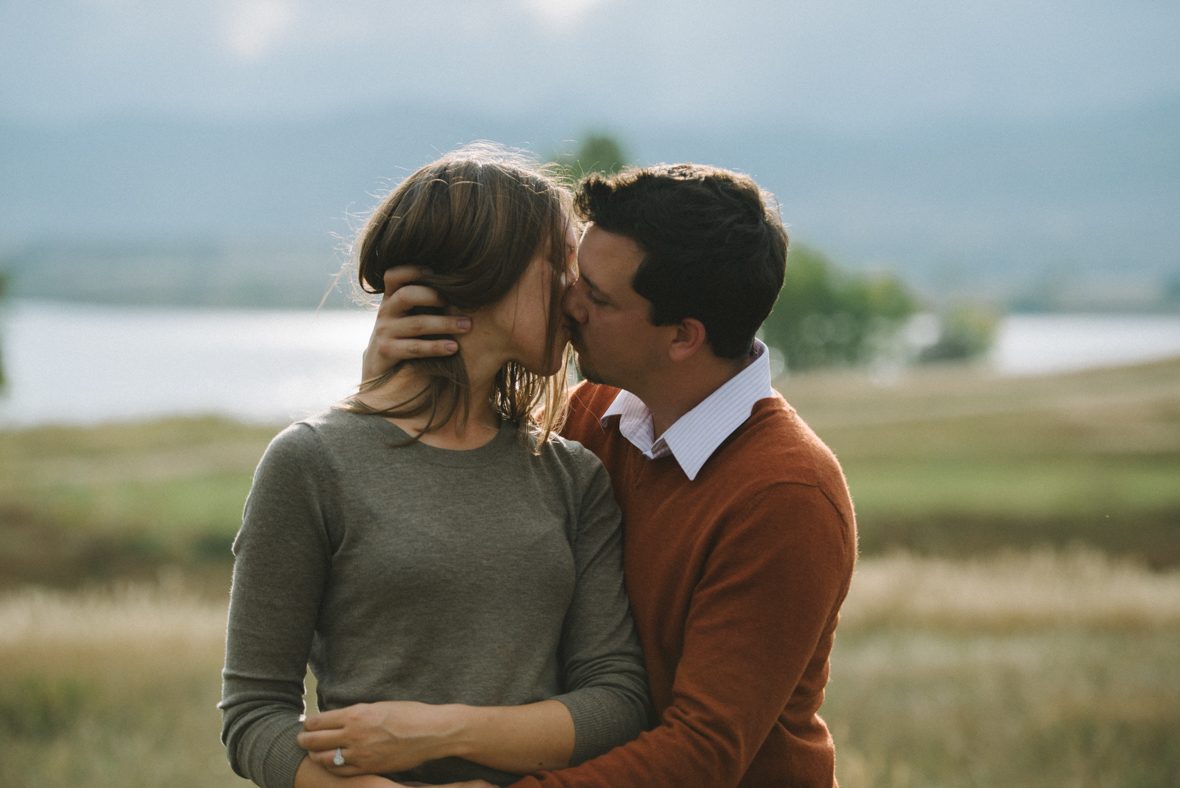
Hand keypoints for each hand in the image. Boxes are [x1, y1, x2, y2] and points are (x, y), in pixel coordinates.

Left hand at [297, 700, 459, 775]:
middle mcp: (354, 734)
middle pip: (314, 740)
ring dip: (315, 755)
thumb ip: (357, 714)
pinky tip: (330, 764)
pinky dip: (331, 768)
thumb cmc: (409, 714)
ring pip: (324, 758)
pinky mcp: (369, 767)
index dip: (308, 723)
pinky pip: (341, 771)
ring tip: (312, 753)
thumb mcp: (379, 706)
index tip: (306, 723)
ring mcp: (360, 754)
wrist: (431, 732)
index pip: (318, 721)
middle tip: (300, 739)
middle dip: (304, 740)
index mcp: (356, 714)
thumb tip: (340, 719)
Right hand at [361, 266, 471, 383]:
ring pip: (416, 324)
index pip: (393, 275)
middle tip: (461, 301)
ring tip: (467, 325)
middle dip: (435, 296)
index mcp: (391, 297)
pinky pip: (414, 348)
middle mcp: (386, 311)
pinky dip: (435, 347)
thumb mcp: (408, 313)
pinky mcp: (387, 351)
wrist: (380, 365)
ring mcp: (385, 331)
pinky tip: (453, 347)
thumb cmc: (404, 333)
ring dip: (444, 323)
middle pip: (407, 296)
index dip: (411, 270)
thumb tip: (461, 285)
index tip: (434, 272)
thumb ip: (424, 299)